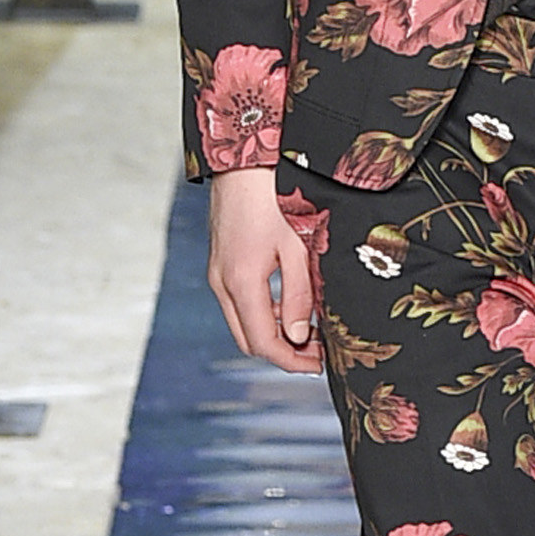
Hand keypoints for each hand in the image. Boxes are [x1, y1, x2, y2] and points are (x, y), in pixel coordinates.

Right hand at [207, 165, 322, 372]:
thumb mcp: (296, 250)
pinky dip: (262, 317)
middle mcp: (222, 285)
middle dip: (283, 353)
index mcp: (241, 283)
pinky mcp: (218, 269)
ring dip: (273, 335)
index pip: (263, 343)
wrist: (241, 170)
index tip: (317, 365)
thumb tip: (301, 337)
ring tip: (309, 331)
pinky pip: (238, 307)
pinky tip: (288, 307)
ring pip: (242, 326)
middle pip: (249, 341)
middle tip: (317, 352)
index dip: (291, 361)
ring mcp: (216, 277)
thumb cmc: (272, 203)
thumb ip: (299, 296)